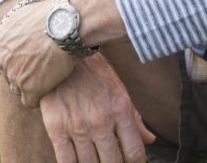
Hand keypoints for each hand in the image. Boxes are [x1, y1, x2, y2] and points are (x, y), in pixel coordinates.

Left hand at [0, 0, 75, 107]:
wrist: (67, 24)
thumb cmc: (50, 15)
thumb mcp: (21, 15)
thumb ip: (4, 29)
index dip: (10, 65)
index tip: (25, 63)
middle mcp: (3, 60)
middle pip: (9, 78)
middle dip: (22, 75)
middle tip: (42, 68)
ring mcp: (15, 75)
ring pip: (19, 91)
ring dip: (32, 86)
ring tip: (49, 77)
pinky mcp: (30, 88)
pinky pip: (31, 101)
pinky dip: (40, 96)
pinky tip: (51, 87)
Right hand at [41, 55, 155, 162]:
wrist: (64, 55)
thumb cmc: (95, 75)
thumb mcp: (120, 92)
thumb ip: (135, 119)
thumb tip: (150, 140)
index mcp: (120, 111)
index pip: (134, 153)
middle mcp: (101, 121)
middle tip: (112, 161)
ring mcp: (78, 126)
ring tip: (96, 161)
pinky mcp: (56, 128)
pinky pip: (66, 162)